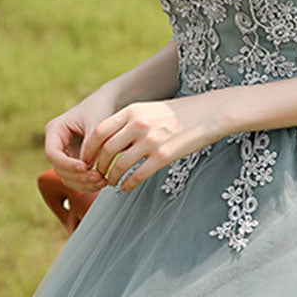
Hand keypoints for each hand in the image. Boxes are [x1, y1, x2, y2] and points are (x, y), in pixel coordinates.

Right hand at [44, 90, 118, 193]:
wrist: (106, 105)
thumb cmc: (99, 108)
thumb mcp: (96, 121)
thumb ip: (91, 142)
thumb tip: (87, 164)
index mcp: (55, 130)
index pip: (52, 153)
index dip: (66, 164)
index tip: (84, 167)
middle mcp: (56, 144)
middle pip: (58, 169)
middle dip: (78, 177)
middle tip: (97, 178)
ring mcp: (65, 155)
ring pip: (67, 178)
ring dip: (83, 184)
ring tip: (102, 181)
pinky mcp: (74, 163)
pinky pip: (76, 179)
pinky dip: (88, 184)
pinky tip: (102, 182)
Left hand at [83, 95, 222, 191]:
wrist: (208, 114)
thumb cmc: (178, 112)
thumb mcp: (150, 109)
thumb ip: (130, 121)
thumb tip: (110, 139)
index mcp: (132, 111)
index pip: (99, 131)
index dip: (89, 148)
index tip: (87, 159)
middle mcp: (138, 124)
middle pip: (106, 150)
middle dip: (98, 166)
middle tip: (97, 174)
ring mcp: (150, 141)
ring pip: (119, 165)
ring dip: (111, 177)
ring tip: (111, 182)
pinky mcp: (163, 156)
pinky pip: (137, 175)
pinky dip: (127, 184)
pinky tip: (125, 188)